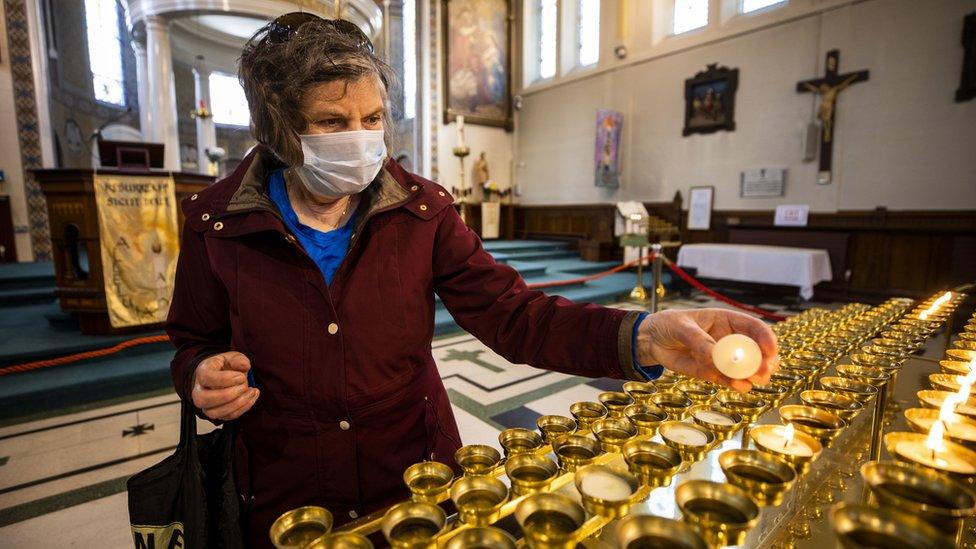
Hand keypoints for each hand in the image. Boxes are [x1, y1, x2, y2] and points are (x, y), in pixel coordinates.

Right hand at [191, 351, 259, 419]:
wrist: (223, 375)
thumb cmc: (226, 366)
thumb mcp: (232, 357)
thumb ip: (238, 359)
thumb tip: (245, 365)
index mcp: (202, 373)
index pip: (206, 378)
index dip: (224, 379)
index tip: (241, 376)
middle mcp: (199, 391)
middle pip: (204, 399)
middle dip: (228, 395)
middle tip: (244, 386)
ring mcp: (206, 405)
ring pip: (216, 412)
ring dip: (237, 404)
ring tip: (251, 392)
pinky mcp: (217, 414)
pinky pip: (228, 416)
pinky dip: (243, 408)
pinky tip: (252, 397)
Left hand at [636, 308, 778, 392]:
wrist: (652, 341)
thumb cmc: (669, 324)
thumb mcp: (681, 327)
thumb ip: (698, 340)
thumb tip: (714, 355)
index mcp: (727, 321)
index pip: (754, 328)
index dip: (766, 338)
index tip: (771, 350)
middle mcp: (731, 340)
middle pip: (757, 352)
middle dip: (764, 362)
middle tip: (763, 372)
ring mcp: (724, 358)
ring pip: (747, 369)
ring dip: (753, 376)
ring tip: (751, 380)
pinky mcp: (714, 373)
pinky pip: (730, 380)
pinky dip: (736, 384)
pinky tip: (739, 386)